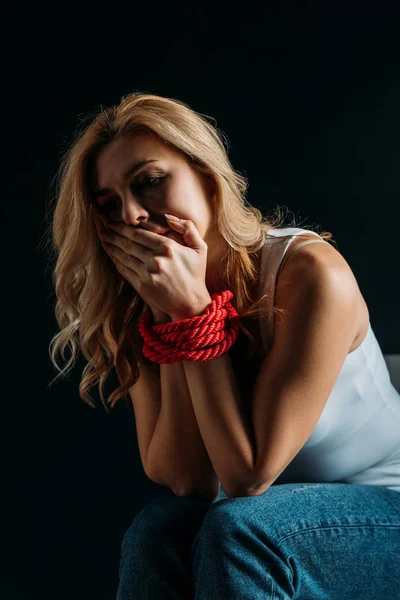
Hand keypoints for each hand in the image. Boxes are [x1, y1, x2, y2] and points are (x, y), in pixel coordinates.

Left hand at [92, 209, 211, 319]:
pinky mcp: (142, 286)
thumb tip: (168, 217)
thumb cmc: (196, 275)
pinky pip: (124, 269)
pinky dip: (116, 260)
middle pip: (127, 243)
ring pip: (123, 255)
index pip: (139, 234)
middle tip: (101, 225)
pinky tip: (110, 253)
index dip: (123, 227)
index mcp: (168, 247)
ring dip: (110, 245)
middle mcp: (155, 259)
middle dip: (112, 233)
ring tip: (102, 236)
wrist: (191, 304)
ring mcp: (147, 273)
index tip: (112, 222)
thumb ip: (188, 227)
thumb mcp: (200, 248)